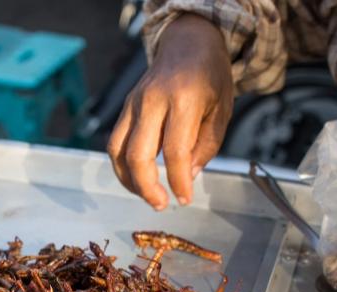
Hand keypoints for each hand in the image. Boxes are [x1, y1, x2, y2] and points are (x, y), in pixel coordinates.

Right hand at [107, 14, 233, 209]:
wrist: (189, 43)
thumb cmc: (210, 77)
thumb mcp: (221, 111)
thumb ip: (205, 146)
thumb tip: (187, 176)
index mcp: (184, 99)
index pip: (175, 151)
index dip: (178, 181)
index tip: (184, 199)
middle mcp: (153, 100)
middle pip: (137, 154)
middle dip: (147, 187)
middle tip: (161, 204)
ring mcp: (134, 102)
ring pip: (117, 150)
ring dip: (129, 180)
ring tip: (146, 195)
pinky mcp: (125, 107)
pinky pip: (115, 141)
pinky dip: (122, 165)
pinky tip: (137, 177)